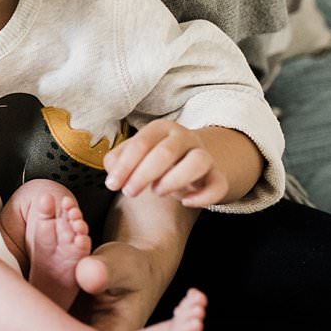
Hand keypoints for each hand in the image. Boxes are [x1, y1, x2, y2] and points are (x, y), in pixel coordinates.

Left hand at [104, 119, 229, 206]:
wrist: (189, 162)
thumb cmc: (154, 158)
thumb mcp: (134, 154)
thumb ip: (118, 160)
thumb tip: (112, 171)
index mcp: (161, 128)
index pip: (141, 143)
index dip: (125, 165)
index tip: (112, 185)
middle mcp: (185, 137)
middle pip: (166, 152)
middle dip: (143, 174)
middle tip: (129, 192)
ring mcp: (204, 155)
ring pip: (198, 162)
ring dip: (175, 179)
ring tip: (157, 192)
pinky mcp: (217, 175)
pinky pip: (218, 184)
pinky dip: (203, 196)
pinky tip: (186, 202)